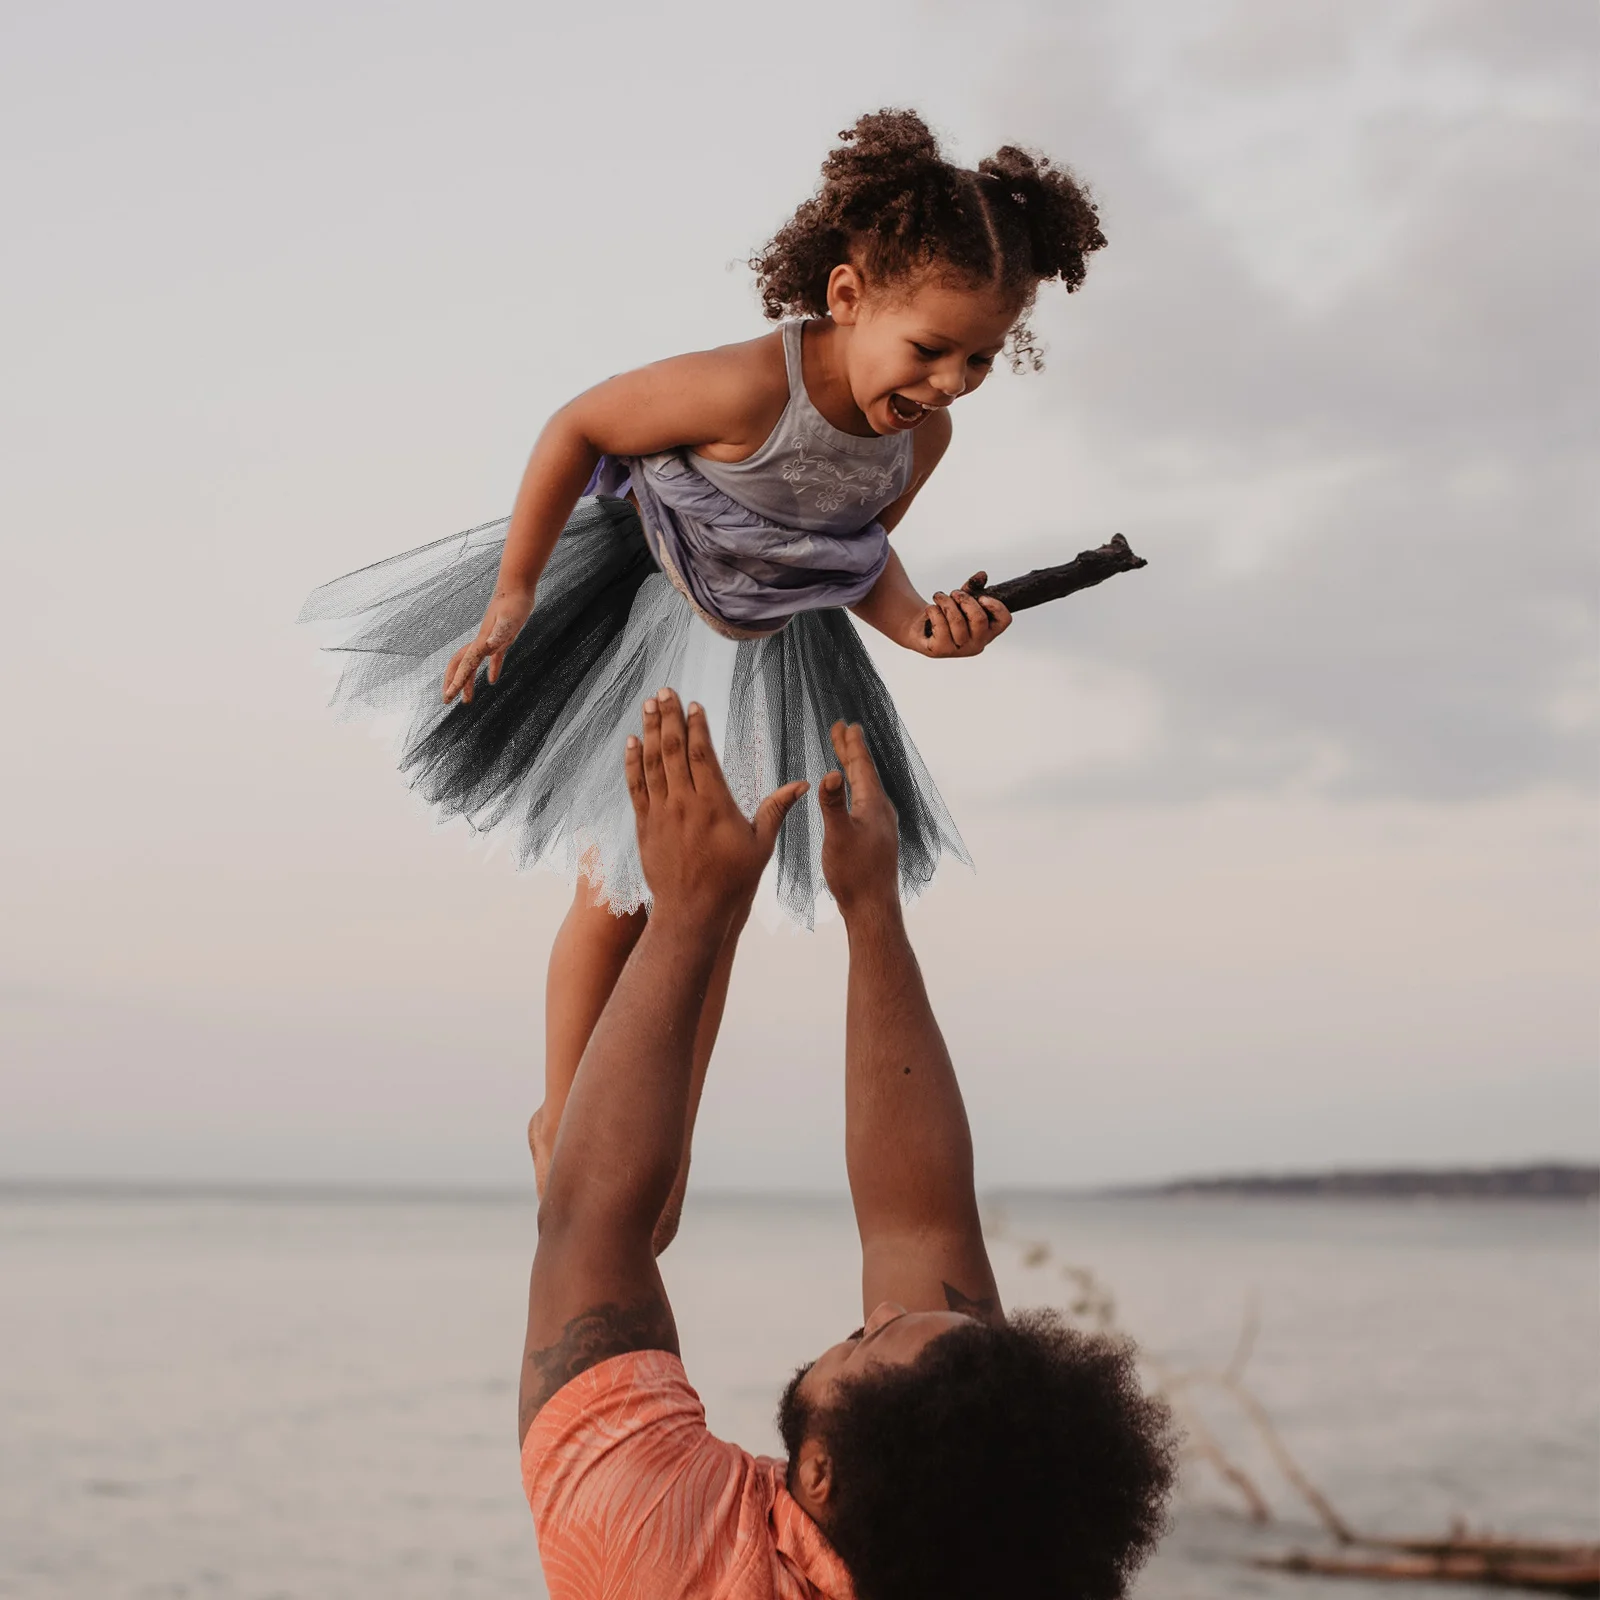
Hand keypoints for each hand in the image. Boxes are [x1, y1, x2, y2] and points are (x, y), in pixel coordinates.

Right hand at [442, 588, 535, 703]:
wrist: (517, 587)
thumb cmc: (514, 602)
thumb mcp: (509, 620)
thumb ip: (499, 634)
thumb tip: (489, 646)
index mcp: (482, 642)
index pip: (466, 666)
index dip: (457, 682)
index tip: (448, 697)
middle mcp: (482, 643)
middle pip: (460, 665)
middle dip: (453, 683)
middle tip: (447, 700)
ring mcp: (490, 641)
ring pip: (472, 664)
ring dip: (468, 682)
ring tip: (467, 700)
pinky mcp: (501, 639)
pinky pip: (492, 659)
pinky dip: (491, 670)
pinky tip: (492, 680)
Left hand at [625, 689, 807, 930]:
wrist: (692, 913)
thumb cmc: (732, 881)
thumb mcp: (761, 845)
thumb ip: (777, 809)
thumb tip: (804, 785)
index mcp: (714, 804)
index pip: (703, 754)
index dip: (698, 726)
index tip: (694, 704)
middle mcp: (684, 804)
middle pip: (674, 750)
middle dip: (669, 717)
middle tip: (665, 690)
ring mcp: (661, 814)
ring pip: (652, 763)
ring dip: (649, 731)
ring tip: (648, 705)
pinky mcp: (646, 826)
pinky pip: (637, 787)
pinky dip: (633, 763)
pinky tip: (632, 743)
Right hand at [818, 721, 900, 917]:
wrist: (872, 908)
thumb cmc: (855, 874)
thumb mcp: (838, 836)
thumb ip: (833, 804)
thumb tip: (829, 773)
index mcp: (873, 805)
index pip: (861, 767)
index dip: (851, 745)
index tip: (846, 725)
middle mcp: (881, 811)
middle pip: (864, 773)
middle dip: (851, 751)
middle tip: (842, 729)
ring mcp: (880, 825)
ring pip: (865, 787)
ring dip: (853, 769)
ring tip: (844, 755)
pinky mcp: (876, 838)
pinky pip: (865, 802)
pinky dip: (855, 788)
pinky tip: (852, 797)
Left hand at [912, 571, 1011, 658]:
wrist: (922, 628)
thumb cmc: (948, 614)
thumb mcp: (962, 599)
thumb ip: (973, 587)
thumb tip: (982, 575)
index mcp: (988, 632)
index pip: (1004, 620)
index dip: (996, 606)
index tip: (981, 597)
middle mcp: (977, 644)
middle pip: (979, 619)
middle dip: (965, 600)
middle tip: (954, 593)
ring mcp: (959, 650)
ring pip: (957, 620)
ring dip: (946, 602)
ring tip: (938, 597)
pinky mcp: (940, 650)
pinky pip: (940, 625)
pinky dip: (934, 611)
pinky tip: (931, 609)